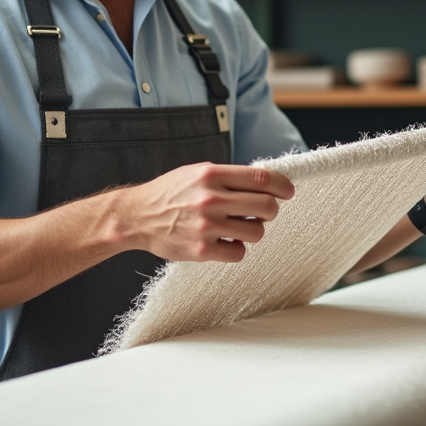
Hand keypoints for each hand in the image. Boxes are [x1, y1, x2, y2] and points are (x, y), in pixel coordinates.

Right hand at [121, 163, 293, 263]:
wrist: (137, 216)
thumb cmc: (171, 193)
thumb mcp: (197, 173)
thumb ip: (228, 177)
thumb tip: (266, 182)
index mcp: (212, 174)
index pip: (261, 178)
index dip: (282, 185)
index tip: (288, 191)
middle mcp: (211, 198)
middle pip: (266, 206)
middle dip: (271, 210)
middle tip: (262, 213)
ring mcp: (207, 226)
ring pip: (256, 232)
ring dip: (253, 230)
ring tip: (238, 227)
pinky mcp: (201, 250)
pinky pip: (239, 252)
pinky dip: (236, 248)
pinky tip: (224, 241)